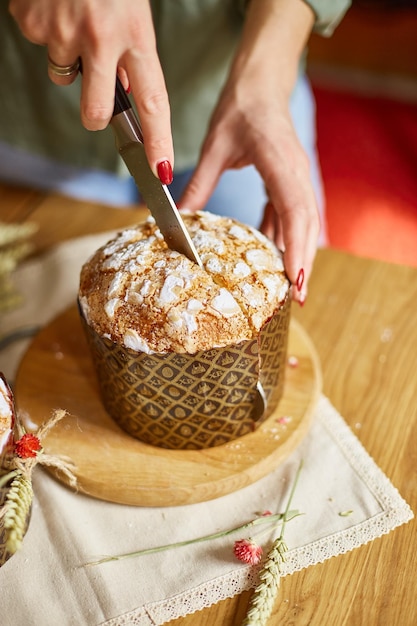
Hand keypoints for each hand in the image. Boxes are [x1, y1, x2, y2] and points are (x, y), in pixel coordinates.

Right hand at [8, 0, 173, 178]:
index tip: (161, 170)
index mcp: (136, 34)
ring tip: (74, 19)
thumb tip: (128, 92)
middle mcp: (101, 38)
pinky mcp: (32, 23)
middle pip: (95, 111)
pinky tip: (55, 5)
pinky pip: (40, 44)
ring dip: (69, 58)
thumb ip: (132, 53)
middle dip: (94, 115)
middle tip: (95, 92)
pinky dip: (46, 30)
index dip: (159, 140)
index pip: (154, 101)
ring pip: (63, 75)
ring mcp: (63, 32)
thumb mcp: (133, 9)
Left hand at [179, 0, 318, 301]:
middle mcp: (296, 173)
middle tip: (297, 299)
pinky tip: (271, 253)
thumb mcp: (214, 146)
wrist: (261, 85)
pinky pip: (291, 214)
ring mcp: (297, 177)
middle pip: (306, 225)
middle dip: (304, 262)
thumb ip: (200, 184)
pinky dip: (284, 237)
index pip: (294, 210)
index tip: (295, 279)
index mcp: (280, 162)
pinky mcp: (290, 181)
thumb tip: (181, 217)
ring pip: (303, 223)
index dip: (297, 247)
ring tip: (288, 288)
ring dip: (298, 254)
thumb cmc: (239, 108)